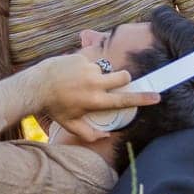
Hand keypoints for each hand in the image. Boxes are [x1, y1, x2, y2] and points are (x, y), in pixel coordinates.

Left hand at [33, 54, 156, 143]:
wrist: (36, 85)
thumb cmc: (54, 107)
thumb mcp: (70, 125)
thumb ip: (89, 134)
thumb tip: (106, 136)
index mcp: (96, 101)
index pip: (125, 100)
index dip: (143, 98)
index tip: (157, 96)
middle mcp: (95, 83)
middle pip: (124, 76)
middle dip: (124, 79)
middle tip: (113, 84)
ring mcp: (88, 68)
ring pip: (106, 69)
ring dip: (100, 74)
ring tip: (82, 81)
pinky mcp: (81, 57)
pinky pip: (92, 60)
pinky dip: (87, 66)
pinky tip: (73, 73)